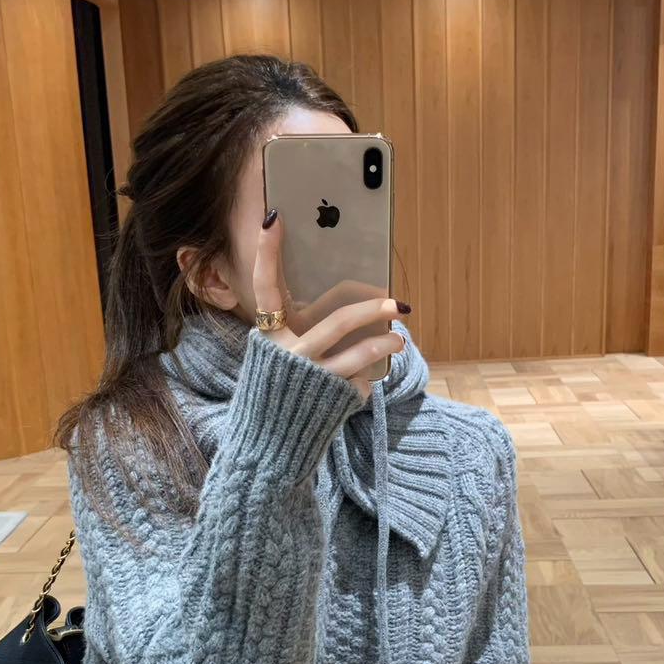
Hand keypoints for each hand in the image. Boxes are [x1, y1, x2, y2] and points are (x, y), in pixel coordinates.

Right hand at [254, 211, 404, 401]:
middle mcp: (288, 356)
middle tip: (396, 303)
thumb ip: (298, 333)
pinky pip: (360, 383)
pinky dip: (365, 381)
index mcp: (267, 337)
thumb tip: (346, 308)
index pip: (264, 286)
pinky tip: (362, 383)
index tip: (274, 216)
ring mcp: (311, 379)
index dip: (266, 251)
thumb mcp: (276, 359)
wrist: (268, 447)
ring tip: (399, 338)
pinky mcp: (331, 402)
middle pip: (338, 321)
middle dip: (373, 309)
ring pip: (359, 354)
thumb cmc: (276, 393)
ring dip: (385, 345)